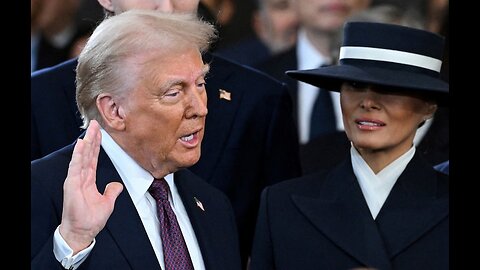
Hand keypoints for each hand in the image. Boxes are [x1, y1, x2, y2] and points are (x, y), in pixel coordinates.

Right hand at [59, 120, 122, 253]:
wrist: (82, 232)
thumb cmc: (90, 220)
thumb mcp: (107, 203)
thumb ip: (112, 191)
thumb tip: (116, 185)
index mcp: (89, 180)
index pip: (93, 158)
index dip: (97, 145)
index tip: (99, 133)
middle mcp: (82, 177)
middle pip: (87, 153)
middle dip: (92, 138)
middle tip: (95, 124)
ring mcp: (76, 180)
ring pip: (82, 156)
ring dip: (86, 142)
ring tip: (90, 129)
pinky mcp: (72, 184)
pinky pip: (76, 166)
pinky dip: (79, 155)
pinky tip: (82, 144)